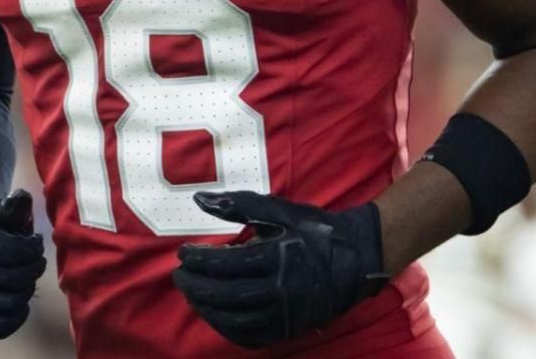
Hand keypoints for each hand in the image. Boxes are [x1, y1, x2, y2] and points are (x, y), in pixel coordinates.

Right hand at [0, 190, 46, 339]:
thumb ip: (12, 206)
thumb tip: (22, 197)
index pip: (9, 249)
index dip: (32, 249)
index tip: (36, 244)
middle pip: (10, 278)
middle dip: (32, 271)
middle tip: (36, 265)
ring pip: (5, 304)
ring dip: (25, 293)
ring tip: (27, 281)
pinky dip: (14, 318)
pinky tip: (20, 304)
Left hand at [173, 190, 389, 348]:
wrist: (355, 259)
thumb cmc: (313, 230)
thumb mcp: (279, 211)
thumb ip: (238, 205)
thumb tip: (198, 198)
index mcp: (278, 258)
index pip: (226, 263)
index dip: (198, 259)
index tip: (182, 253)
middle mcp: (281, 291)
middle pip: (225, 295)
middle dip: (195, 286)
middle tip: (179, 275)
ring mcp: (285, 315)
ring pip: (234, 321)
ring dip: (206, 310)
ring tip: (192, 294)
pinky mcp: (288, 330)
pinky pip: (250, 337)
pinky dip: (226, 329)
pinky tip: (214, 314)